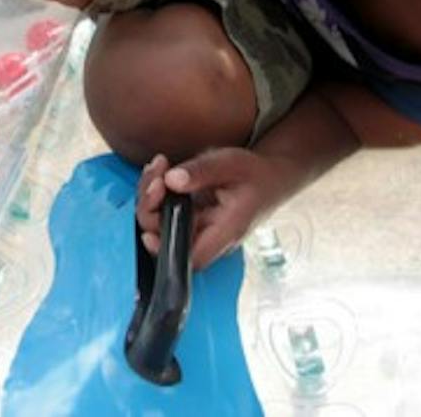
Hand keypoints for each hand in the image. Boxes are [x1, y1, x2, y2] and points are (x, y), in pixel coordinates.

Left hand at [136, 148, 273, 270]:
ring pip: (160, 223)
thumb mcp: (231, 164)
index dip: (164, 245)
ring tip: (160, 165)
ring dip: (150, 194)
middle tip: (159, 173)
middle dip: (151, 204)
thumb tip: (171, 180)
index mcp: (225, 231)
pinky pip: (165, 211)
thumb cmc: (254, 174)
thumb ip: (201, 172)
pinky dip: (157, 191)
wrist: (270, 178)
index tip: (153, 214)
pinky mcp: (191, 217)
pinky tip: (162, 171)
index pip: (190, 256)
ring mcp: (198, 228)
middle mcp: (209, 237)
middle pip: (166, 236)